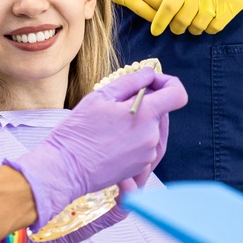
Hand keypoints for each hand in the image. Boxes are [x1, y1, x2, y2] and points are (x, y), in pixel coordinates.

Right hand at [5, 67, 188, 225]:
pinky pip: (145, 146)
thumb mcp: (101, 96)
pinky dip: (134, 139)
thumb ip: (131, 81)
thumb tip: (150, 73)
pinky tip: (112, 140)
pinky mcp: (140, 167)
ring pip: (153, 129)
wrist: (65, 169)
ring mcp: (148, 154)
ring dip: (139, 122)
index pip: (177, 94)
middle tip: (117, 104)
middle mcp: (152, 136)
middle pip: (162, 111)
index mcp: (146, 115)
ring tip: (111, 125)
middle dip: (146, 103)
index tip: (149, 83)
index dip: (167, 83)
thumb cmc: (78, 132)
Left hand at [149, 0, 242, 36]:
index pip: (168, 5)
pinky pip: (214, 28)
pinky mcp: (231, 8)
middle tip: (176, 28)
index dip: (159, 21)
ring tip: (194, 24)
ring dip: (193, 29)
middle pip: (182, 20)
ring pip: (198, 27)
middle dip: (176, 28)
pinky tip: (208, 22)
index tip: (155, 30)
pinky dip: (209, 29)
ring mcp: (217, 0)